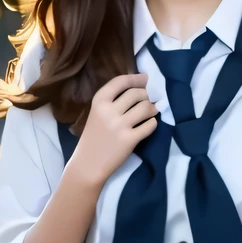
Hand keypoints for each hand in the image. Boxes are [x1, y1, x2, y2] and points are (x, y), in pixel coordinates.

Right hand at [67, 74, 158, 188]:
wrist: (88, 163)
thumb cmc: (95, 136)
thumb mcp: (98, 113)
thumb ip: (114, 100)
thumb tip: (141, 86)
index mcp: (99, 101)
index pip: (121, 82)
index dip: (137, 78)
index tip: (146, 78)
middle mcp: (109, 111)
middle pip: (137, 93)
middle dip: (147, 95)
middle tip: (149, 100)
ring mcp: (119, 125)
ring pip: (146, 107)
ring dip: (153, 108)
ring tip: (151, 112)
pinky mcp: (129, 139)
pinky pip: (150, 125)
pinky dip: (152, 123)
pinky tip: (148, 125)